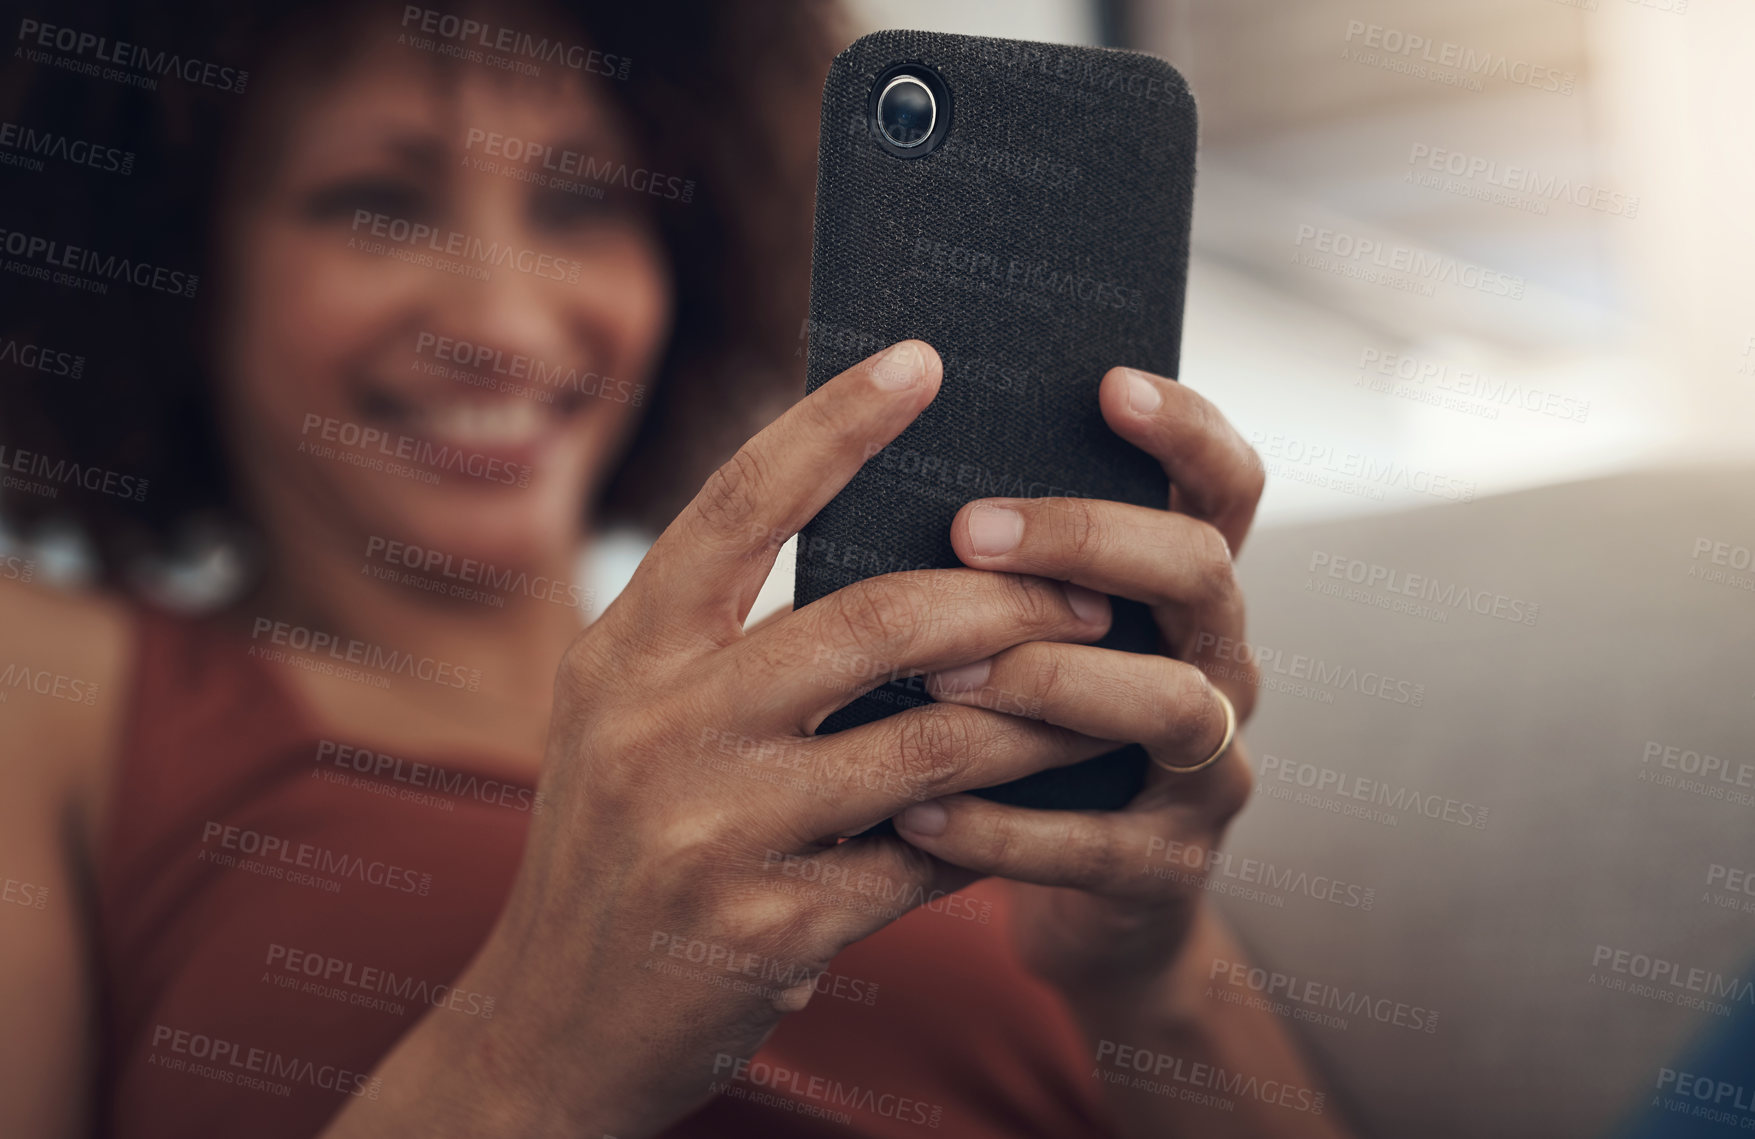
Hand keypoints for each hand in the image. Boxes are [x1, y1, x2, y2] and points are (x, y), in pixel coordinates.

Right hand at [474, 341, 1124, 1135]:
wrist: (553, 1025)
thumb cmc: (616, 843)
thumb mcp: (628, 716)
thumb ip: (720, 637)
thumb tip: (891, 558)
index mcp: (625, 650)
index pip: (740, 505)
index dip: (835, 425)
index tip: (922, 359)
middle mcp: (658, 727)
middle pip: (873, 621)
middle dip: (1005, 596)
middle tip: (1089, 585)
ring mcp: (711, 831)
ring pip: (928, 747)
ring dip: (1035, 720)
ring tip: (1098, 693)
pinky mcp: (767, 927)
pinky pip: (924, 863)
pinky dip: (992, 834)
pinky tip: (1036, 812)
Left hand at [889, 366, 1265, 1002]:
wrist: (1082, 904)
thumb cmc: (1024, 729)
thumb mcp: (1029, 634)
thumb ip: (999, 565)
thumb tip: (881, 446)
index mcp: (1183, 593)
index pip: (1224, 486)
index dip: (1185, 430)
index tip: (1107, 382)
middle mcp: (1218, 665)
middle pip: (1200, 570)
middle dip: (1086, 540)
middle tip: (968, 529)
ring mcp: (1208, 770)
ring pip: (1168, 704)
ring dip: (1052, 680)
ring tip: (941, 679)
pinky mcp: (1168, 868)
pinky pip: (1096, 845)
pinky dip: (1002, 828)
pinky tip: (914, 813)